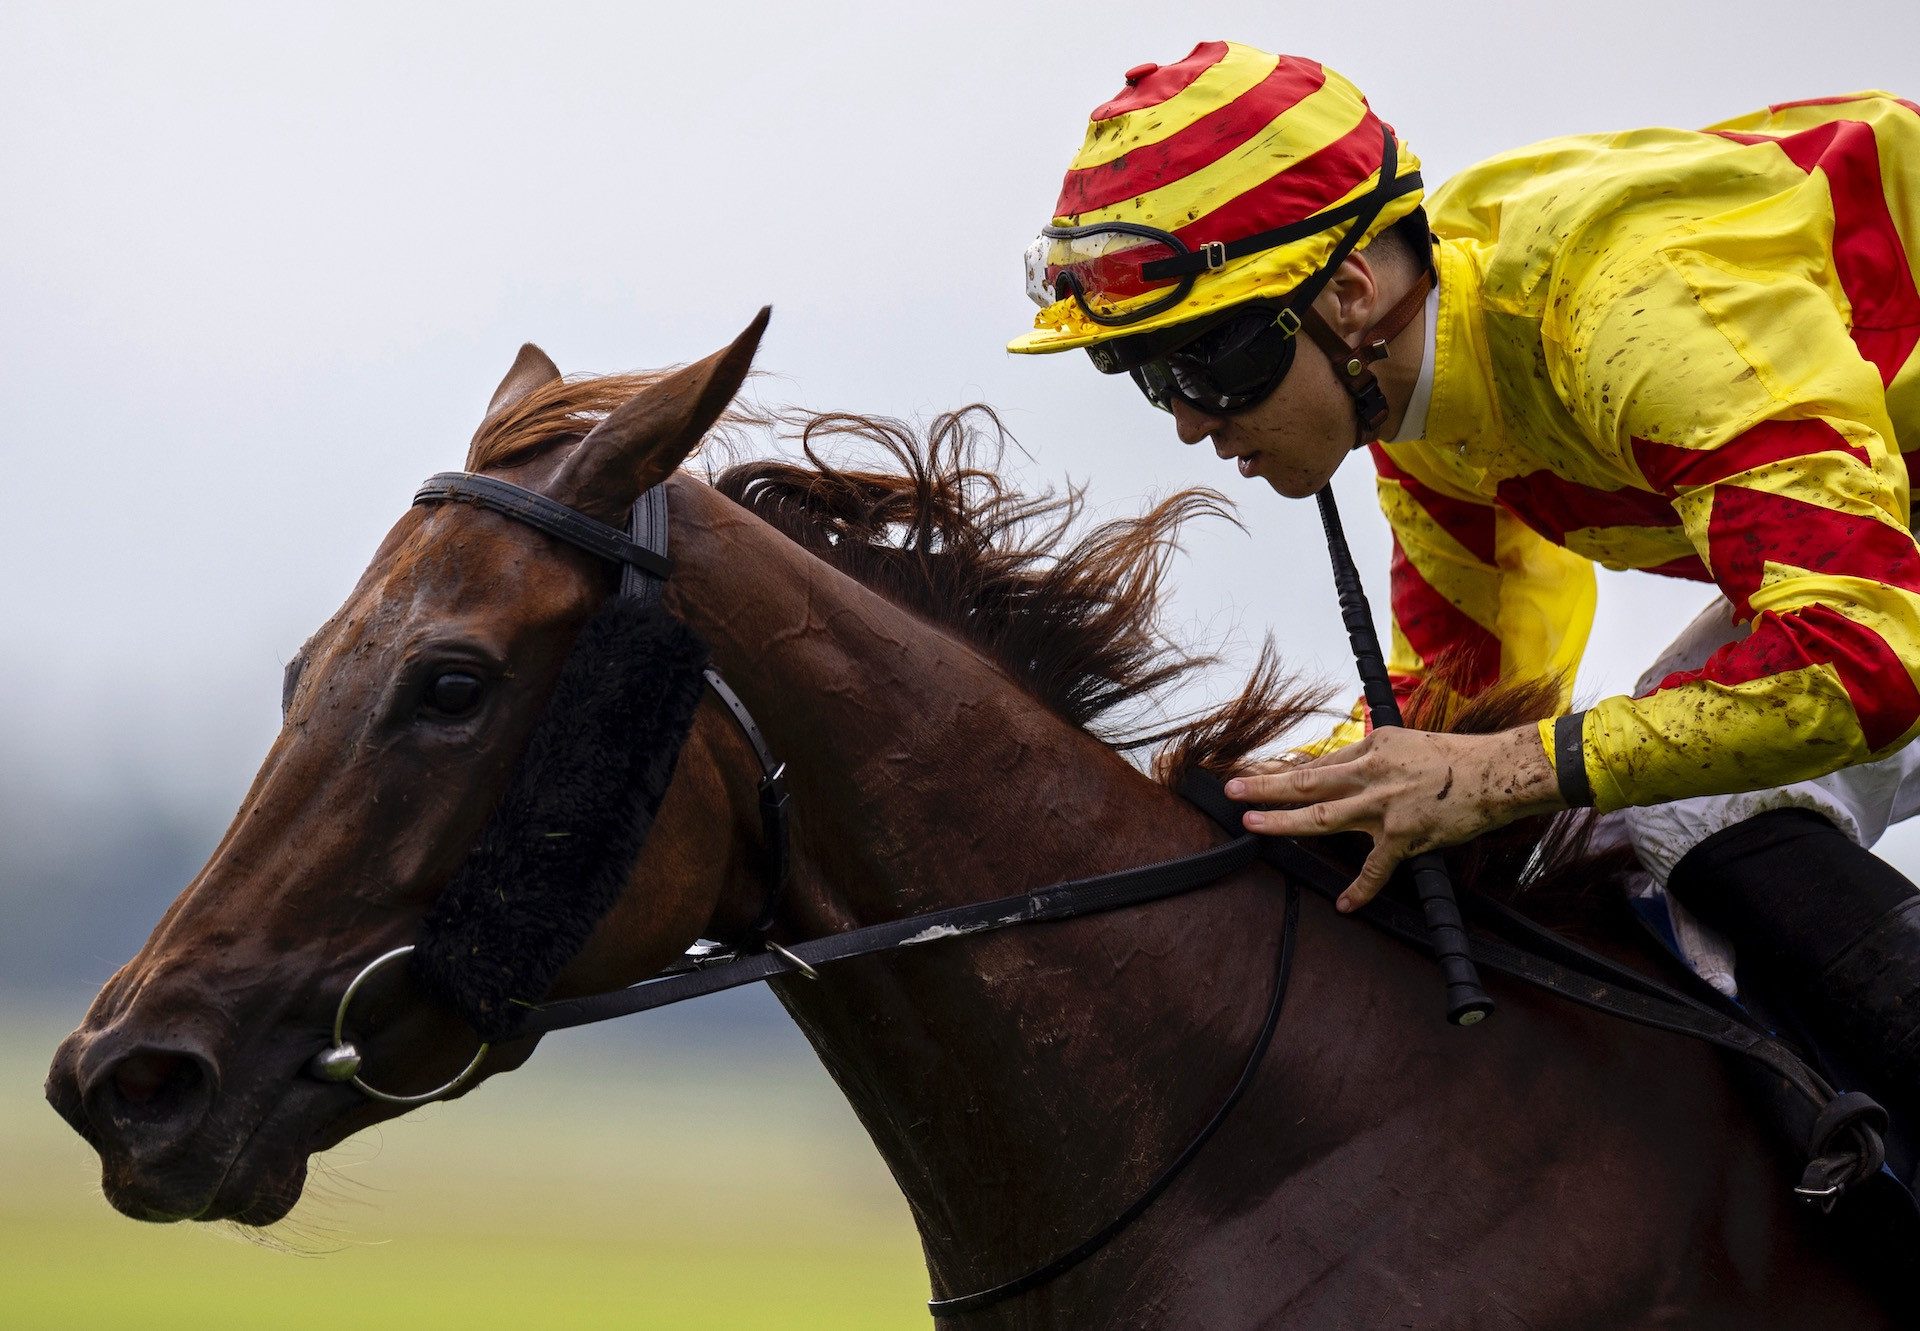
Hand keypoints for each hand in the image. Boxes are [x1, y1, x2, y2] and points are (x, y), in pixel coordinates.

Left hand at [1223, 724, 1565, 912]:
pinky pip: (1375, 869)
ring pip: (1322, 817)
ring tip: (1252, 825)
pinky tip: (1344, 904)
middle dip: (1264, 786)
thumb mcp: (1402, 742)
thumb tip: (1335, 767)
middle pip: (1305, 781)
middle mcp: (1370, 775)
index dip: (1282, 770)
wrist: (1496, 773)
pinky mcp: (1404, 836)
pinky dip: (1360, 889)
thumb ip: (1367, 755)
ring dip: (1283, 822)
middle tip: (1231, 790)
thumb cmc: (1453, 757)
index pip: (1317, 763)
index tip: (1253, 773)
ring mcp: (1384, 807)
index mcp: (1370, 748)